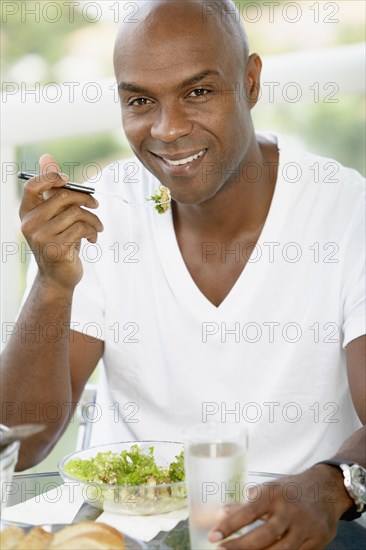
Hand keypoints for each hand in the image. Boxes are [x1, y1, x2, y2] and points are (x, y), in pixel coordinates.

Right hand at [19, 154, 102, 289]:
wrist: (59, 276)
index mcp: (27, 211)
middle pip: (63, 197)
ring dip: (93, 220)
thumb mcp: (56, 216)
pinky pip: (81, 229)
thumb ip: (53, 189)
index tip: (67, 179)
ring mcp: (40, 237)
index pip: (33, 186)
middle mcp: (30, 223)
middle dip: (85, 199)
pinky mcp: (55, 249)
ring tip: (97, 227)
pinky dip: (92, 231)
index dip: (50, 177)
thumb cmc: (60, 241)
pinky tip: (92, 239)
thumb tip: (47, 157)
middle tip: (95, 204)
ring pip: (76, 213)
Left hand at [208, 465, 352, 549]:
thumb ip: (246, 504)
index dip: (229, 525)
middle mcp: (289, 510)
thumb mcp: (268, 490)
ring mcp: (305, 527)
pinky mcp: (316, 541)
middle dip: (240, 546)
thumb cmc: (290, 491)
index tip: (213, 535)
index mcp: (274, 494)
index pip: (248, 511)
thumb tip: (221, 513)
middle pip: (263, 535)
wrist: (326, 490)